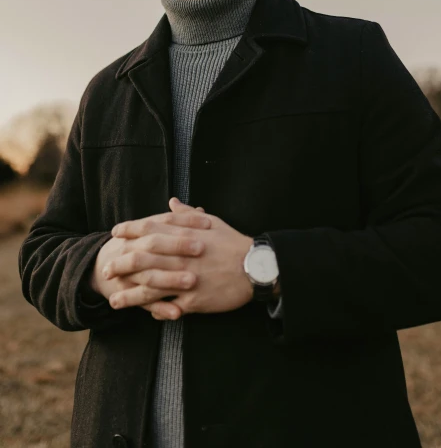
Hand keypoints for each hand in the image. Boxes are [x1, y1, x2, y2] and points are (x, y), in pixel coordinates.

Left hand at [108, 197, 254, 320]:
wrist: (256, 267)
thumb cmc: (233, 243)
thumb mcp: (212, 222)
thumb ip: (187, 215)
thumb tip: (171, 202)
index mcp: (185, 235)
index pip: (151, 229)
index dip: (130, 230)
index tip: (115, 233)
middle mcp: (181, 256)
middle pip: (144, 259)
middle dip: (122, 264)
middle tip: (107, 269)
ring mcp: (186, 279)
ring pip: (150, 287)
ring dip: (130, 294)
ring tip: (113, 300)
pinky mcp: (194, 299)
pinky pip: (169, 306)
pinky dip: (155, 310)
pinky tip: (144, 314)